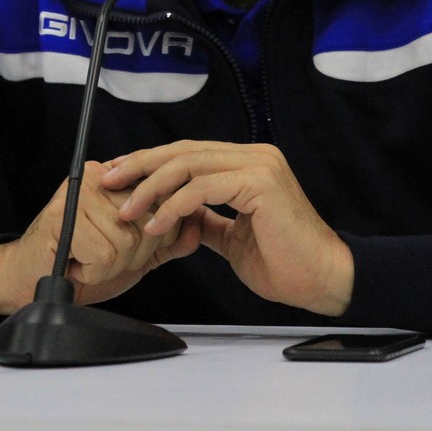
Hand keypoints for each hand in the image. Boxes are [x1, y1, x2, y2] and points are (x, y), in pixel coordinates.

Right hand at [0, 160, 201, 314]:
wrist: (32, 281)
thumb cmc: (79, 263)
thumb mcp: (134, 251)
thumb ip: (168, 239)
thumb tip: (198, 222)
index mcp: (118, 179)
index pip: (164, 203)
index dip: (153, 237)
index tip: (124, 247)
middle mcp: (100, 177)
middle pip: (149, 222)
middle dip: (132, 254)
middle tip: (101, 257)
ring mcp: (80, 191)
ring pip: (127, 239)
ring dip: (110, 265)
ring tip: (87, 260)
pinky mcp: (64, 214)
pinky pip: (105, 253)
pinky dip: (93, 270)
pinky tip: (76, 264)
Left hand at [101, 141, 353, 316]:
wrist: (322, 279)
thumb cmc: (286, 262)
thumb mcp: (234, 238)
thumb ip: (209, 220)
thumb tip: (181, 215)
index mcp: (249, 164)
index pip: (190, 153)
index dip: (151, 162)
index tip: (119, 176)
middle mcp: (255, 156)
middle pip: (184, 151)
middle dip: (141, 166)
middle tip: (109, 181)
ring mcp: (259, 166)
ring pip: (189, 164)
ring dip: (151, 188)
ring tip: (128, 210)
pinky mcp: (260, 182)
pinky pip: (203, 188)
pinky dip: (173, 206)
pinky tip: (156, 224)